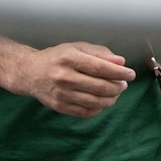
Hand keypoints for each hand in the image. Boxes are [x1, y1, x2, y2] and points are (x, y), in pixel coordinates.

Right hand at [18, 43, 136, 118]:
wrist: (30, 73)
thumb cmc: (57, 58)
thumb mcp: (76, 48)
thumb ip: (99, 53)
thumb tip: (120, 62)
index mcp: (69, 58)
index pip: (101, 68)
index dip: (119, 72)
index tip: (131, 74)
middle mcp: (64, 76)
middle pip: (100, 86)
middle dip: (117, 87)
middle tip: (123, 85)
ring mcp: (61, 94)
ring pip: (95, 101)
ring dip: (110, 99)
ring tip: (115, 93)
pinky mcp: (60, 106)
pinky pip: (85, 112)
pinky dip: (98, 108)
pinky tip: (101, 102)